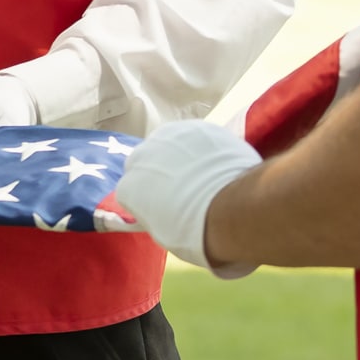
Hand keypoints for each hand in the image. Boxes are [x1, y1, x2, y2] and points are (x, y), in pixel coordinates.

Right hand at [111, 119, 264, 276]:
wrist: (231, 208)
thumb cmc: (195, 232)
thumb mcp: (164, 234)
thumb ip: (155, 214)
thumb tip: (163, 209)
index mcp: (129, 187)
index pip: (132, 191)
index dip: (149, 199)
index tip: (165, 208)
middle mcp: (141, 156)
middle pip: (145, 161)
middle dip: (158, 172)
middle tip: (183, 188)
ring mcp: (169, 136)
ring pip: (169, 144)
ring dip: (179, 155)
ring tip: (202, 172)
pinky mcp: (197, 125)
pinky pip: (196, 136)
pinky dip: (203, 146)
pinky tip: (218, 160)